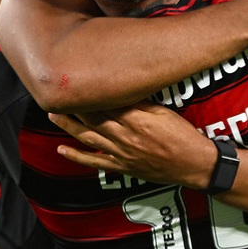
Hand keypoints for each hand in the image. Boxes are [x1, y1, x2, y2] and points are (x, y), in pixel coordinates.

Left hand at [48, 101, 216, 188]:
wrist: (194, 165)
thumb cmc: (183, 136)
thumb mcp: (165, 113)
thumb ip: (141, 103)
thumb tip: (122, 91)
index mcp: (136, 119)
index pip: (105, 103)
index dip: (88, 93)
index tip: (74, 81)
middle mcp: (125, 136)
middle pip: (93, 118)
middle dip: (73, 106)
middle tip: (55, 94)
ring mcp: (121, 153)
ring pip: (89, 137)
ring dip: (69, 126)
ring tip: (53, 114)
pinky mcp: (123, 167)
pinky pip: (96, 162)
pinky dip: (77, 157)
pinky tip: (63, 150)